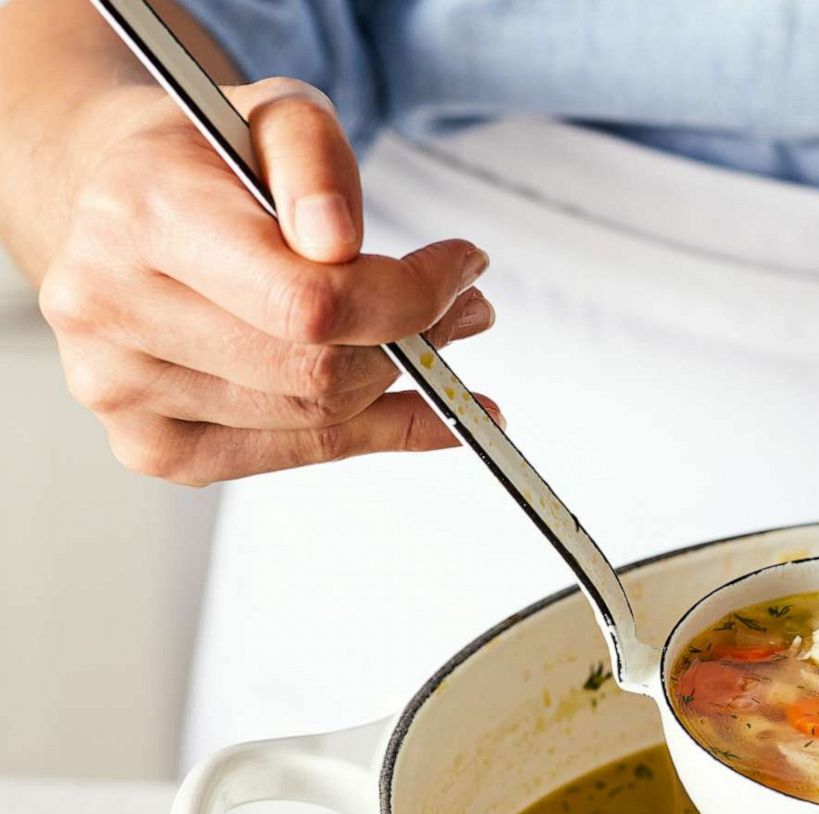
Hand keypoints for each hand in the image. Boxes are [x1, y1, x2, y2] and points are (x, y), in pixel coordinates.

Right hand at [35, 77, 499, 485]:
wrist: (119, 208)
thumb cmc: (208, 162)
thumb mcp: (275, 116)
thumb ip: (317, 164)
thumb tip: (340, 244)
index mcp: (141, 218)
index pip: (308, 300)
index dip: (411, 296)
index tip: (464, 266)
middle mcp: (112, 311)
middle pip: (315, 371)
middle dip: (414, 340)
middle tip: (466, 308)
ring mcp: (121, 391)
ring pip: (314, 419)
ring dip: (399, 384)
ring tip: (437, 338)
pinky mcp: (151, 446)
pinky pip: (294, 454)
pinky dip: (374, 434)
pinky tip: (420, 410)